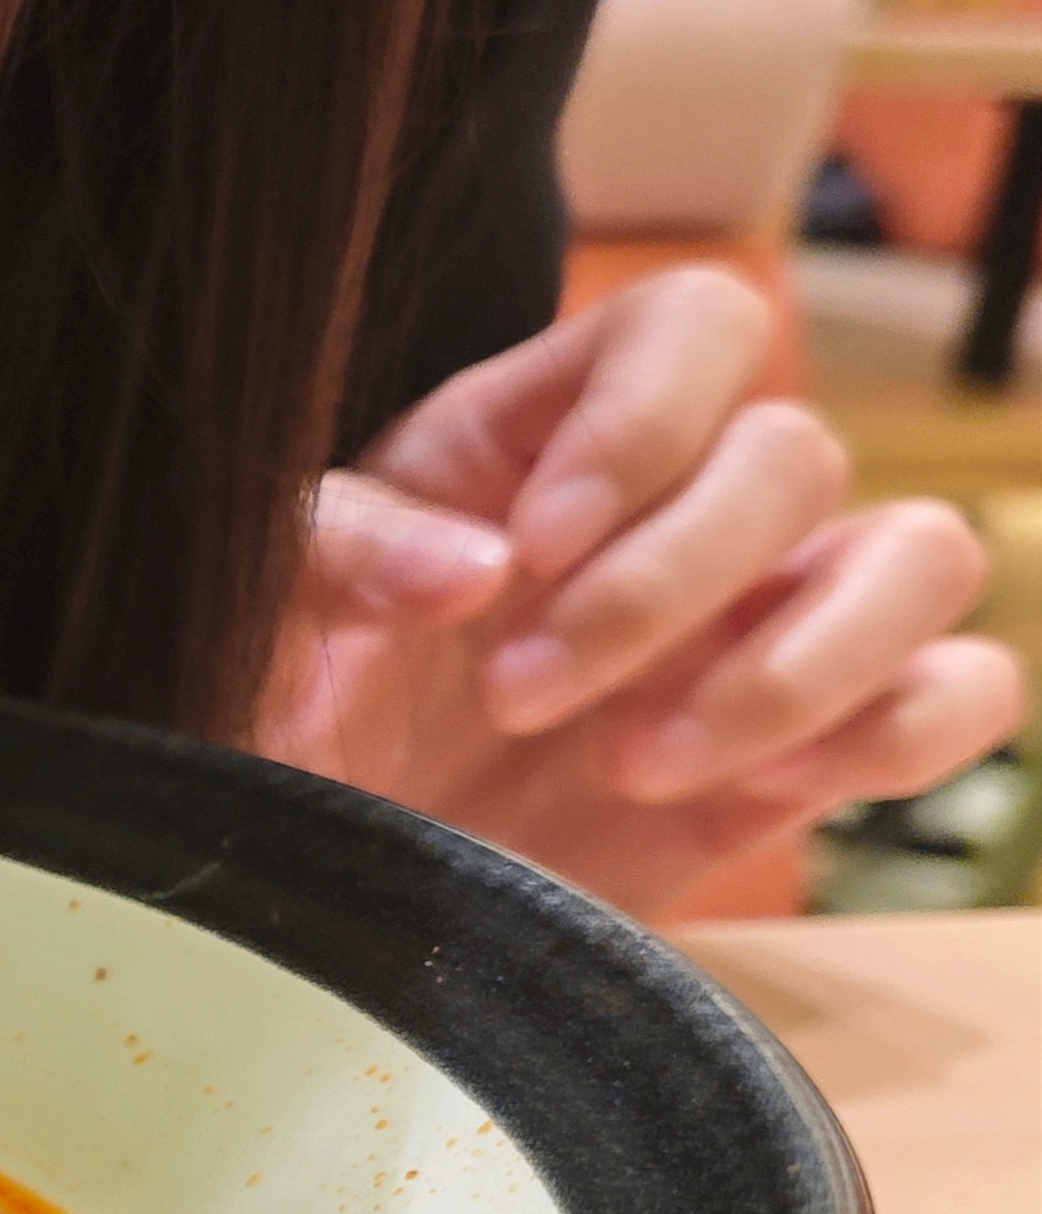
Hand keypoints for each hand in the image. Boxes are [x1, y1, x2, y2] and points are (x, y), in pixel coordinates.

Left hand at [259, 264, 1022, 913]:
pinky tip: (739, 792)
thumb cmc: (273, 718)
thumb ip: (335, 549)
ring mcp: (756, 625)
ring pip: (922, 556)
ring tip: (630, 766)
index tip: (531, 548)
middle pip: (799, 454)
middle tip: (516, 699)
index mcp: (542, 432)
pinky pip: (955, 695)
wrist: (303, 890)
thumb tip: (472, 568)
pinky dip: (886, 734)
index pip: (696, 323)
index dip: (644, 422)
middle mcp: (675, 508)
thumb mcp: (257, 610)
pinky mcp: (805, 755)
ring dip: (794, 667)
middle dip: (665, 589)